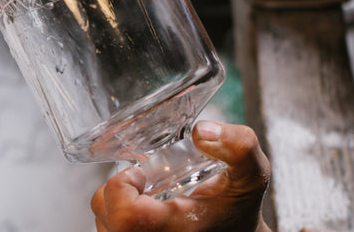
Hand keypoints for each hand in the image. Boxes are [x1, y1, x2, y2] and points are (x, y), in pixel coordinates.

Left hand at [90, 121, 270, 231]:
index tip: (142, 174)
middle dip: (117, 188)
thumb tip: (203, 132)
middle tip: (143, 181)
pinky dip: (117, 214)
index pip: (125, 216)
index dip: (123, 186)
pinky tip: (144, 207)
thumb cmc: (239, 209)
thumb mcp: (251, 174)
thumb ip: (238, 147)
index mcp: (176, 229)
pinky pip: (107, 228)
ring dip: (116, 200)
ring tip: (146, 195)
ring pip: (102, 221)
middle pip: (104, 214)